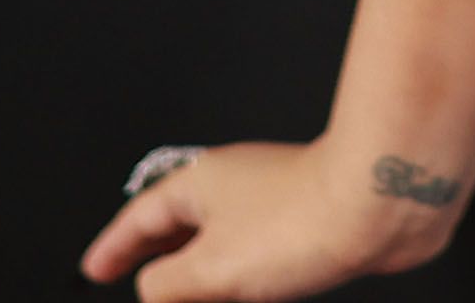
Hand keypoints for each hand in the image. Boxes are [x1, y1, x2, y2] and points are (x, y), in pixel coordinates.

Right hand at [77, 138, 466, 299]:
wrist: (379, 205)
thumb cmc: (301, 220)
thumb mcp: (211, 268)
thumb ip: (167, 286)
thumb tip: (152, 292)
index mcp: (199, 183)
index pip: (139, 217)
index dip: (113, 248)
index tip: (95, 269)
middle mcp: (233, 185)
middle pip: (179, 225)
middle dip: (156, 259)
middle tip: (133, 282)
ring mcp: (272, 201)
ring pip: (221, 240)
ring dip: (201, 273)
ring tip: (190, 297)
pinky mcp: (306, 222)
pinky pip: (257, 251)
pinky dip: (239, 277)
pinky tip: (247, 295)